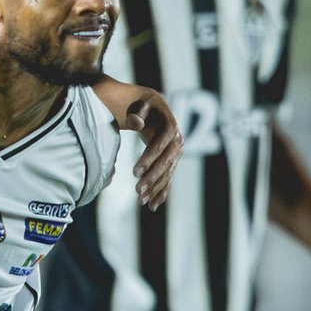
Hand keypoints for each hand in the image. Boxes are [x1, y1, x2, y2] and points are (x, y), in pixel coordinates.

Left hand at [120, 92, 182, 210]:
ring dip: (155, 188)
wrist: (153, 108)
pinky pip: (168, 179)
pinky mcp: (172, 162)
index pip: (159, 145)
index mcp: (170, 126)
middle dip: (152, 178)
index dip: (148, 159)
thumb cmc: (142, 106)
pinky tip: (152, 206)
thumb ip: (136, 113)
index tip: (134, 172)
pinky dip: (161, 193)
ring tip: (140, 200)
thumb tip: (136, 122)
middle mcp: (177, 142)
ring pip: (167, 174)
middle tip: (137, 190)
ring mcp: (176, 153)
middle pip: (165, 163)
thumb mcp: (139, 105)